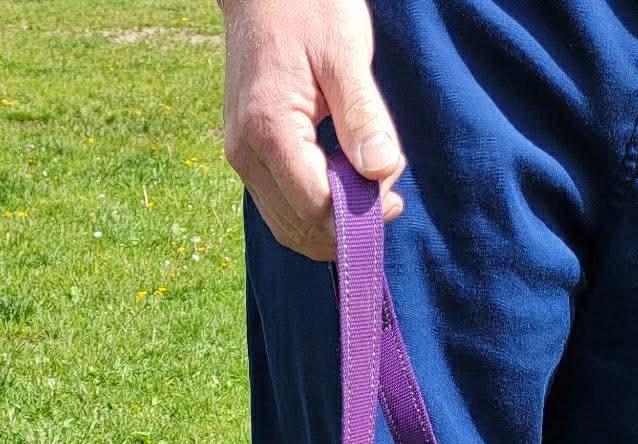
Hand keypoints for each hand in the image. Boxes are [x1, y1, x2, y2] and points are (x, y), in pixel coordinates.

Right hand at [221, 0, 404, 260]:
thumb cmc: (307, 8)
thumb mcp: (346, 54)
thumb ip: (364, 116)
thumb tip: (382, 171)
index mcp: (268, 129)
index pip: (315, 207)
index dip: (358, 216)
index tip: (395, 197)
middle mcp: (246, 154)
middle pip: (300, 228)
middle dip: (348, 227)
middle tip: (387, 195)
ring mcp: (242, 159)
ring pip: (288, 227)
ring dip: (332, 225)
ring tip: (368, 188)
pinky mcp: (247, 157)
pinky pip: (282, 208)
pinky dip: (316, 212)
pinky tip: (344, 184)